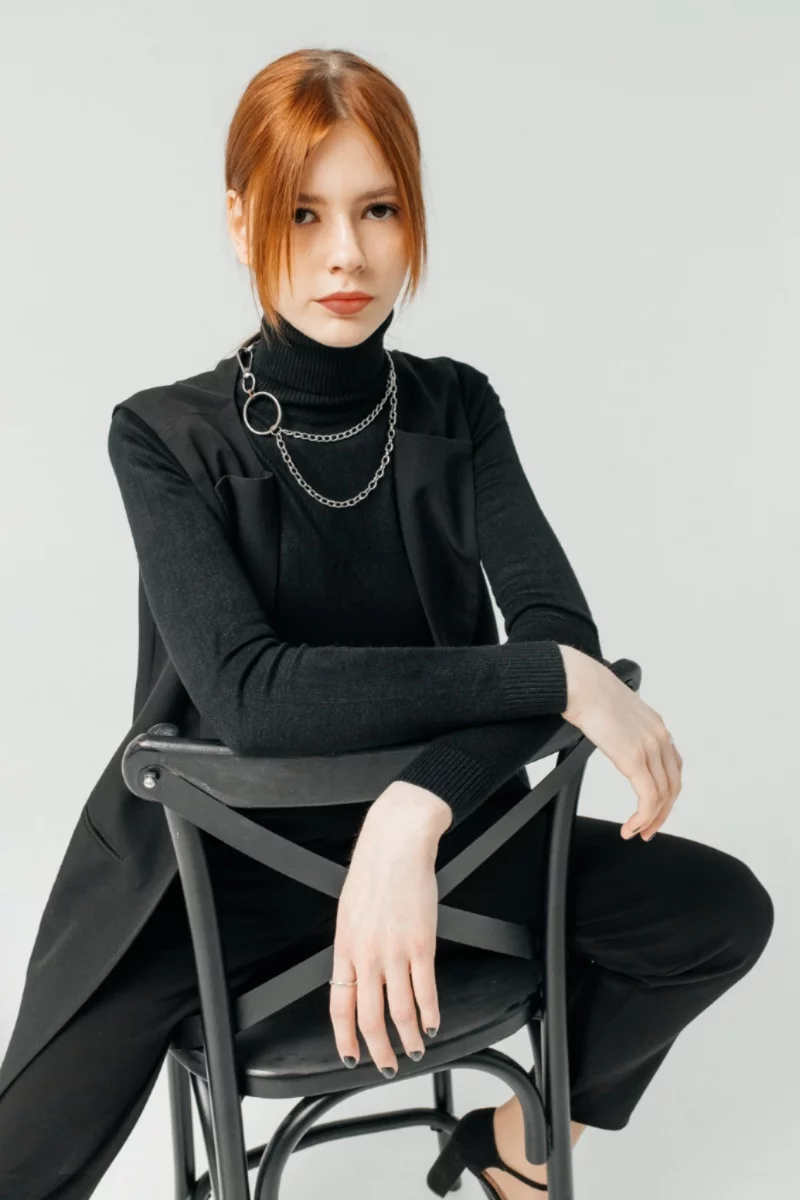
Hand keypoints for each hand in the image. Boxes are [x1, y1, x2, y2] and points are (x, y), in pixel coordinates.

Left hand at [329, 782, 449, 1074]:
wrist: (396, 844)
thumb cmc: (372, 870)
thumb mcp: (349, 911)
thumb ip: (352, 946)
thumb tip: (354, 974)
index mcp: (345, 947)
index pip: (340, 1006)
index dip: (345, 1038)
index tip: (350, 1056)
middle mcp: (367, 955)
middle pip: (369, 1017)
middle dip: (378, 1049)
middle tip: (387, 1065)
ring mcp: (394, 952)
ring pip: (399, 1010)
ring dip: (408, 1037)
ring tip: (415, 1049)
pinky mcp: (422, 944)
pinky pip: (425, 989)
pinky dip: (430, 1012)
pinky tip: (433, 1022)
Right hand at [558, 645, 683, 840]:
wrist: (580, 684)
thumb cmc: (588, 693)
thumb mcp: (616, 713)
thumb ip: (623, 729)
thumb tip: (613, 737)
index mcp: (657, 727)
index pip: (673, 769)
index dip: (666, 794)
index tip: (654, 809)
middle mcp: (660, 738)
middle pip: (672, 786)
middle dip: (662, 813)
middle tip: (648, 830)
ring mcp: (650, 748)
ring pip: (662, 796)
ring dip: (651, 820)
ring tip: (637, 831)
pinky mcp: (635, 759)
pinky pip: (648, 798)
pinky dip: (642, 817)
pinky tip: (631, 826)